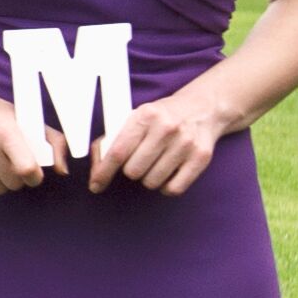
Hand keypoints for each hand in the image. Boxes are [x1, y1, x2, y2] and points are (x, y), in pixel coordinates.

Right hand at [0, 78, 61, 200]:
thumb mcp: (24, 118)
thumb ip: (53, 141)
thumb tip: (63, 170)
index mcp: (5, 131)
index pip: (27, 170)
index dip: (34, 176)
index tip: (33, 172)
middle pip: (13, 184)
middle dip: (17, 178)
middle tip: (12, 164)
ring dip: (1, 182)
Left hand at [86, 89, 235, 198]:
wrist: (202, 108)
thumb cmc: (161, 117)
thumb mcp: (136, 118)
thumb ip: (114, 138)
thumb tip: (98, 167)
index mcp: (145, 116)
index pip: (118, 151)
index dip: (103, 172)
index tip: (95, 185)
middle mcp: (166, 128)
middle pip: (133, 171)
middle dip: (131, 170)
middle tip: (140, 159)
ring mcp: (186, 144)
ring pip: (152, 182)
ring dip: (149, 178)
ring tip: (156, 163)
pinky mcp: (201, 158)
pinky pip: (173, 189)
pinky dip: (166, 187)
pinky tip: (167, 173)